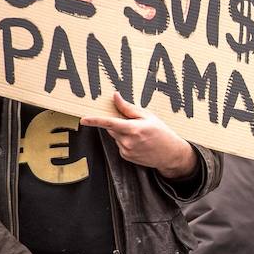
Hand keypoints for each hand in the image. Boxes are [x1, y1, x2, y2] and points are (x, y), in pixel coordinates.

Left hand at [81, 92, 197, 178]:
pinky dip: (125, 141)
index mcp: (133, 129)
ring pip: (115, 136)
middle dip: (118, 123)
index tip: (84, 119)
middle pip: (111, 128)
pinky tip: (138, 142)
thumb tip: (116, 97)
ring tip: (139, 135)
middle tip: (133, 123)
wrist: (169, 153)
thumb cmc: (161, 133)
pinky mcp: (125, 156)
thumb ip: (129, 108)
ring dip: (122, 133)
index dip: (95, 121)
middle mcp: (127, 141)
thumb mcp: (148, 116)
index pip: (109, 123)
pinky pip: (119, 144)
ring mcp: (126, 151)